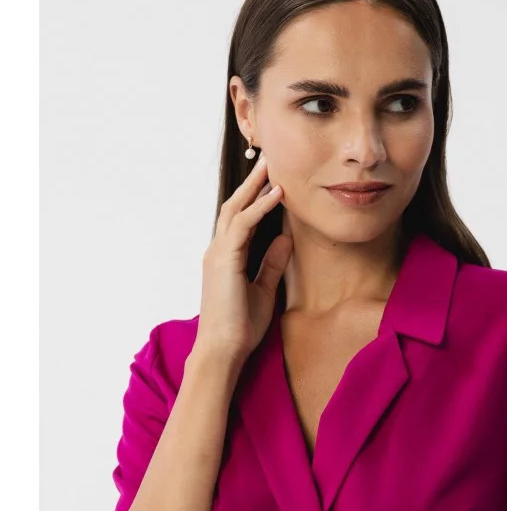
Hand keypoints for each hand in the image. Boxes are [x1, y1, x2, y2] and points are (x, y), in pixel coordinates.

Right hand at [193, 153, 291, 360]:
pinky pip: (242, 225)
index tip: (273, 181)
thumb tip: (285, 239)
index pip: (241, 220)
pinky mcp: (223, 260)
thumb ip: (271, 263)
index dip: (256, 199)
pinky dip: (259, 208)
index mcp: (226, 258)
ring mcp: (218, 254)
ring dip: (255, 187)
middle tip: (270, 160)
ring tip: (272, 166)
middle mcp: (218, 251)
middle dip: (252, 183)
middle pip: (235, 207)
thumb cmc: (241, 327)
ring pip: (235, 210)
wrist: (223, 350)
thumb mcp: (263, 290)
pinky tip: (276, 195)